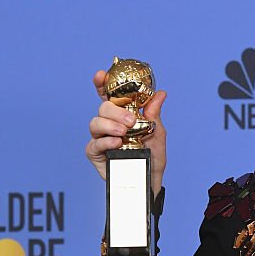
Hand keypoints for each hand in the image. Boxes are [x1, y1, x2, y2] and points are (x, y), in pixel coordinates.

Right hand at [85, 70, 167, 196]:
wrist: (150, 180)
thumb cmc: (153, 156)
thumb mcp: (157, 133)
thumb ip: (154, 114)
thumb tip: (160, 94)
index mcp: (122, 114)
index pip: (109, 95)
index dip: (102, 83)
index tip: (101, 75)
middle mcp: (109, 124)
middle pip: (103, 107)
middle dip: (115, 111)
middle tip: (131, 121)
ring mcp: (100, 138)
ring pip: (95, 123)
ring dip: (110, 125)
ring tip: (124, 133)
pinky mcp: (96, 153)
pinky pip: (94, 143)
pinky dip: (105, 141)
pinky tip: (116, 143)